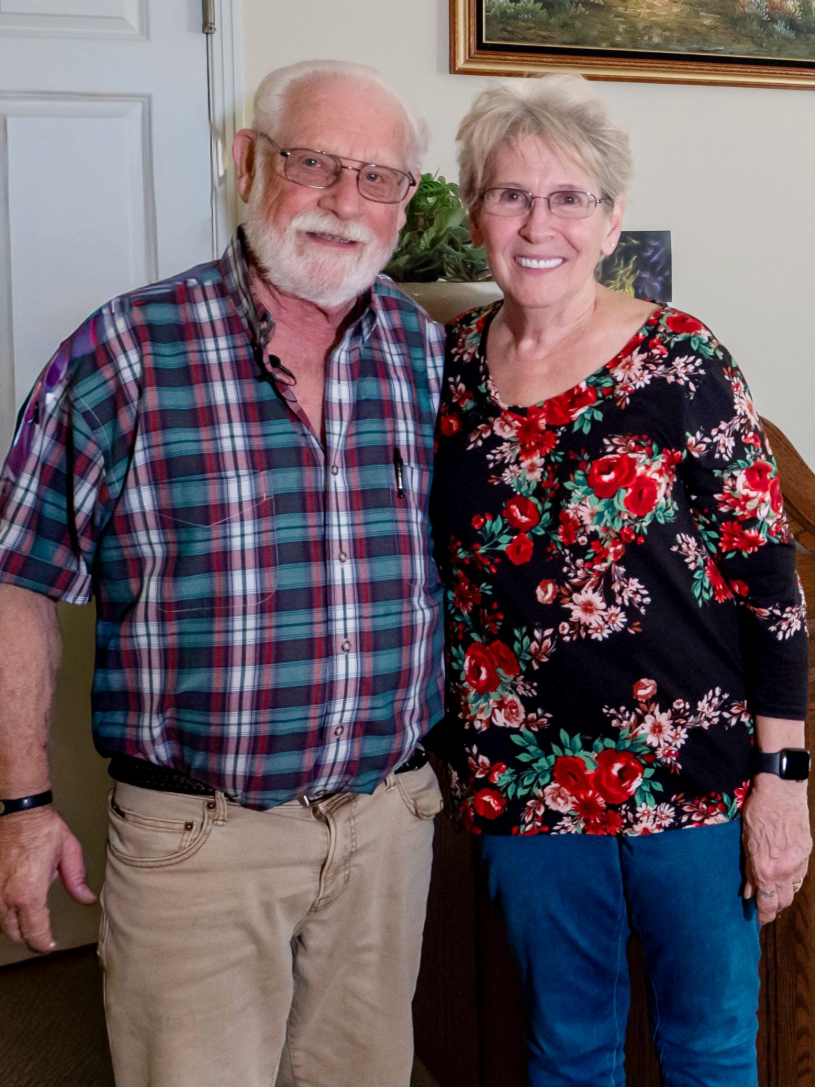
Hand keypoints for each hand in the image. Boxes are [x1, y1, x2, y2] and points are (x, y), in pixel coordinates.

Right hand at [0, 806, 96, 952]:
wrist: (19, 812)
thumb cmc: (44, 830)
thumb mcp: (69, 852)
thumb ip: (77, 880)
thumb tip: (86, 899)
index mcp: (29, 893)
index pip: (34, 933)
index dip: (43, 944)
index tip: (50, 945)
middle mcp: (6, 897)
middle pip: (14, 933)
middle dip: (29, 938)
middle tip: (41, 936)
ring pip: (0, 924)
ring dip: (14, 927)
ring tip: (29, 923)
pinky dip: (3, 914)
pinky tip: (13, 909)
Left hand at [742, 775, 810, 923]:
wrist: (781, 793)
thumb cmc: (757, 813)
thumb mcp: (746, 842)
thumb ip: (748, 870)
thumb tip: (749, 892)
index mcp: (765, 870)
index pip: (767, 903)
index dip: (764, 916)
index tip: (759, 920)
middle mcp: (784, 871)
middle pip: (783, 902)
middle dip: (774, 908)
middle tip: (765, 907)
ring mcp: (798, 863)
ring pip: (793, 890)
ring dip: (783, 895)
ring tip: (774, 893)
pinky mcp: (806, 854)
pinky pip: (800, 876)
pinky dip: (792, 881)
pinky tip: (784, 877)